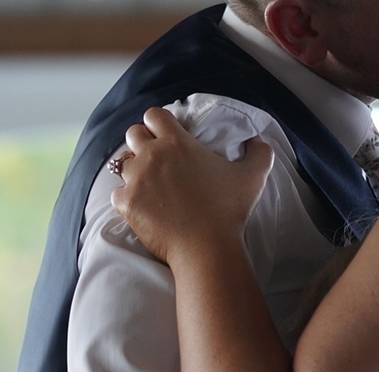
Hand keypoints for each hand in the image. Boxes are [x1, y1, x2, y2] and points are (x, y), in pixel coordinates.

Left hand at [111, 107, 273, 264]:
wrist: (206, 248)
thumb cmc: (229, 210)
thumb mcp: (253, 177)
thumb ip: (260, 153)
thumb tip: (260, 141)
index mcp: (177, 142)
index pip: (154, 115)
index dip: (160, 123)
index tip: (168, 136)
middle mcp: (151, 155)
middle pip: (133, 134)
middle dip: (143, 143)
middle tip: (158, 161)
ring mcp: (136, 179)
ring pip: (124, 164)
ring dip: (136, 172)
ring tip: (152, 187)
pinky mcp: (126, 203)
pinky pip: (118, 193)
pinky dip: (128, 198)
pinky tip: (144, 207)